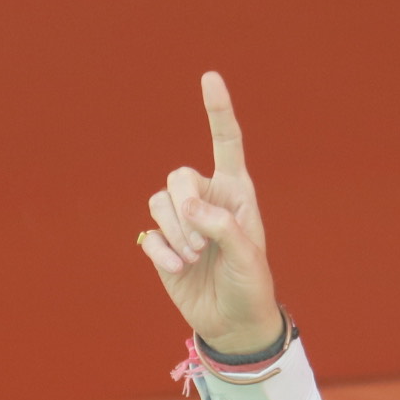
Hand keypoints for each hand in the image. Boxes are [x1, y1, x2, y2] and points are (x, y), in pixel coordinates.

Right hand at [139, 72, 282, 353]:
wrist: (232, 322)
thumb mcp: (248, 257)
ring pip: (160, 203)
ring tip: (195, 258)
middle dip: (184, 207)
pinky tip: (179, 269)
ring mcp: (182, 221)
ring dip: (175, 232)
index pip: (227, 143)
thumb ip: (223, 227)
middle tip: (201, 244)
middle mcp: (208, 199)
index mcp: (237, 192)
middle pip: (179, 176)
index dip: (218, 110)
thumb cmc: (250, 285)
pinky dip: (162, 252)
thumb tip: (189, 208)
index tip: (210, 77)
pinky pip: (149, 233)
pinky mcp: (162, 243)